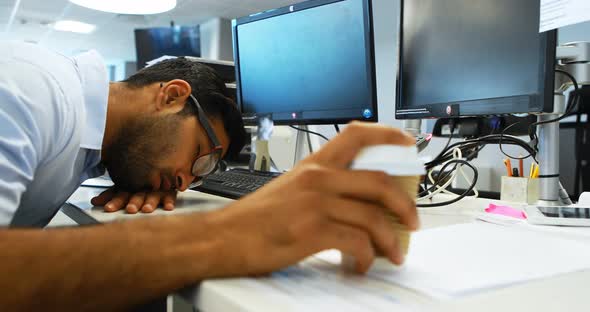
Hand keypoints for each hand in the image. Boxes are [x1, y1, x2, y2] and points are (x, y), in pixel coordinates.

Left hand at [91, 188, 177, 213]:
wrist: (161, 166)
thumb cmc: (140, 182)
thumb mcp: (124, 187)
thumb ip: (110, 195)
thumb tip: (94, 202)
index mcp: (130, 186)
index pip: (121, 194)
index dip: (114, 201)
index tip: (108, 208)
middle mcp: (143, 187)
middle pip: (137, 195)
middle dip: (133, 202)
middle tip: (130, 209)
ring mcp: (157, 189)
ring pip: (153, 195)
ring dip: (150, 202)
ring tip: (147, 209)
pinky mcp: (170, 190)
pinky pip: (171, 195)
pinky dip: (169, 200)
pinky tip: (168, 206)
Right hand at [206, 122, 417, 276]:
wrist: (223, 238)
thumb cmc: (254, 218)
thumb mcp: (289, 189)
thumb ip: (322, 188)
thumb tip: (356, 203)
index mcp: (313, 165)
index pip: (357, 134)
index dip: (388, 134)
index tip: (408, 143)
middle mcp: (317, 178)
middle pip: (379, 181)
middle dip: (405, 204)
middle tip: (413, 220)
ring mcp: (315, 203)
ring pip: (373, 217)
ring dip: (391, 240)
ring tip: (394, 253)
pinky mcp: (312, 231)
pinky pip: (357, 242)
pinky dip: (367, 257)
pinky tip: (361, 265)